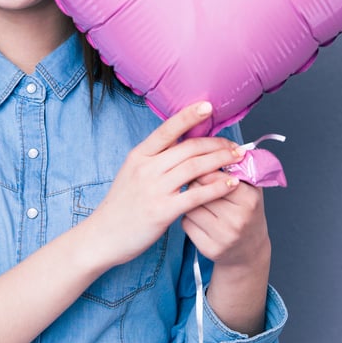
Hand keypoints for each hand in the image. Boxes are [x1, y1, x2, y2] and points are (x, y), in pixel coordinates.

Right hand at [84, 102, 243, 272]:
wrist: (103, 235)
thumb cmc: (121, 204)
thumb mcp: (132, 172)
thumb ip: (154, 158)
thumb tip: (181, 143)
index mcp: (139, 155)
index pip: (167, 129)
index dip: (189, 116)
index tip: (208, 106)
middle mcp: (146, 168)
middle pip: (188, 148)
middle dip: (216, 144)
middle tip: (235, 145)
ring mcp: (154, 189)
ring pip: (195, 168)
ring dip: (221, 161)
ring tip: (238, 159)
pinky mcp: (162, 211)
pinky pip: (195, 195)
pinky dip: (216, 188)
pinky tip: (230, 184)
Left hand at [182, 174, 270, 270]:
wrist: (249, 250)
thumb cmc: (246, 211)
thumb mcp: (251, 188)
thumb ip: (238, 167)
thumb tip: (216, 144)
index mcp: (249, 199)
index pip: (215, 176)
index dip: (204, 168)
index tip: (202, 166)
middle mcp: (238, 219)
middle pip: (199, 190)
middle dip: (195, 182)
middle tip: (197, 182)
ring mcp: (223, 236)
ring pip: (189, 206)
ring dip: (189, 200)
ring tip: (198, 200)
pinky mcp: (209, 249)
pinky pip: (186, 224)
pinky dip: (188, 218)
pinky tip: (198, 218)